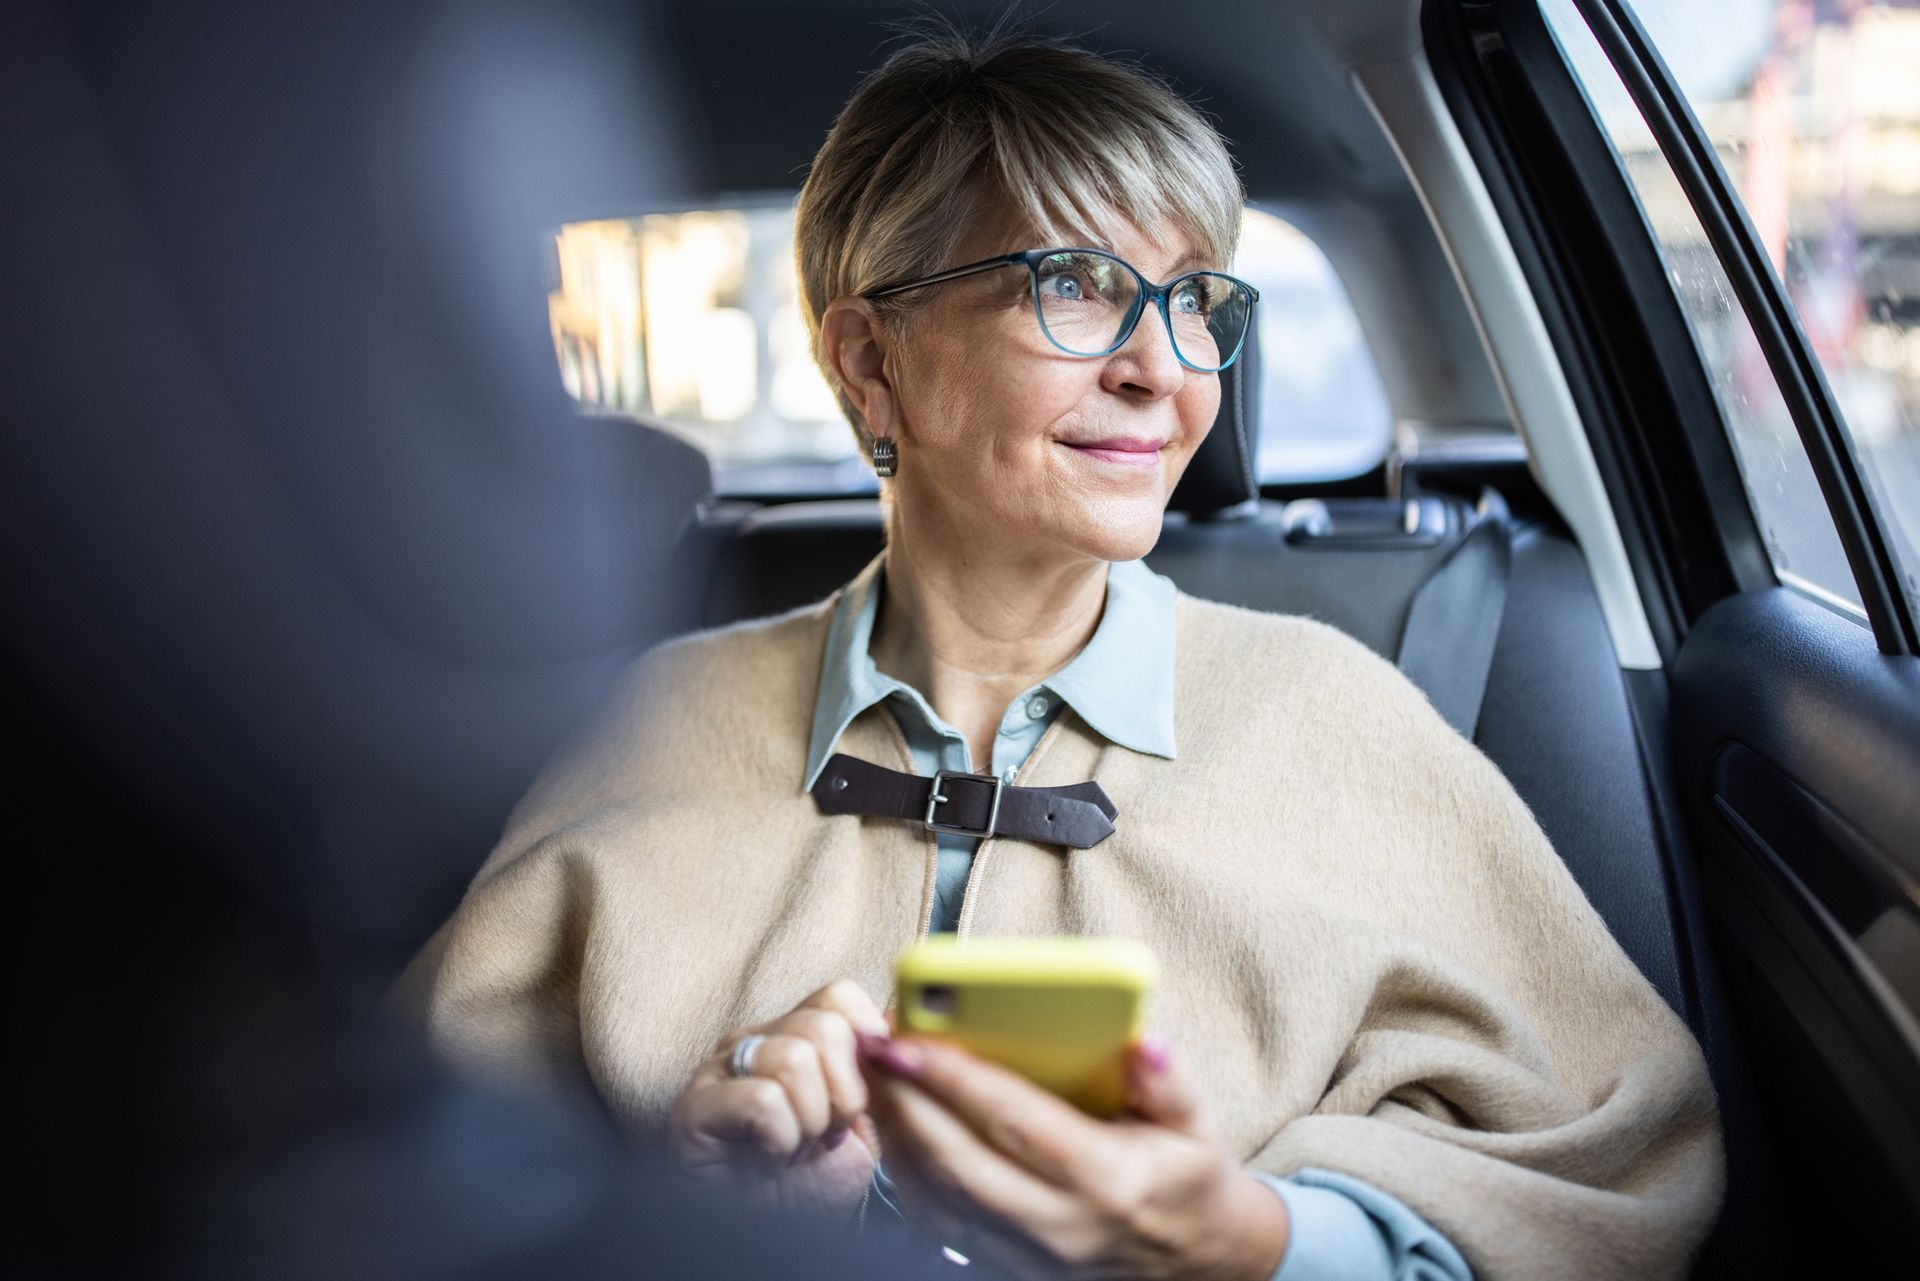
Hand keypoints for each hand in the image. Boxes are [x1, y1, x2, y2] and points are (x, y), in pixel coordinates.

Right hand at [665, 979, 890, 1218]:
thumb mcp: (867, 1119)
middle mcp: (753, 1039)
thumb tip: (898, 1026)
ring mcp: (718, 1070)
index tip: (864, 1099)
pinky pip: (764, 1101)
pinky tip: (769, 1159)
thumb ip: (879, 1067)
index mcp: (794, 1031)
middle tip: (825, 1135)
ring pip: (794, 1059)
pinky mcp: (693, 1109)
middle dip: (844, 1095)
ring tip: (794, 1148)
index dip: (867, 1047)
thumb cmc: (817, 1183)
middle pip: (825, 1026)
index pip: (840, 996)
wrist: (777, 1246)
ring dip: (811, 1121)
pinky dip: (782, 1140)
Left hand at [859, 1031, 1289, 1279]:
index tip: (908, 1037)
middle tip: (870, 1046)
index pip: (1013, 1121)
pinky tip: (892, 1128)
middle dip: (903, 1100)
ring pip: (937, 1197)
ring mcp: (1029, 1253)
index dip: (953, 1078)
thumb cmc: (1186, 1180)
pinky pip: (938, 1223)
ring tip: (872, 1077)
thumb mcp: (1196, 1127)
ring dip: (894, 1135)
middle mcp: (1060, 1223)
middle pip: (957, 1161)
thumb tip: (1141, 1043)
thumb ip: (1169, 1082)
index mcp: (1106, 1178)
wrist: (1196, 1265)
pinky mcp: (1006, 1266)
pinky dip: (905, 1175)